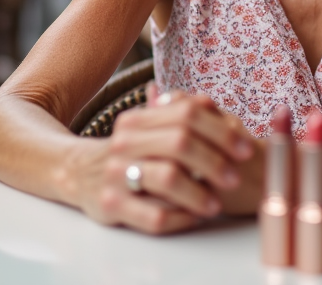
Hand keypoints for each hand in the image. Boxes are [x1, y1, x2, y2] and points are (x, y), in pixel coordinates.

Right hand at [78, 87, 254, 233]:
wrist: (76, 172)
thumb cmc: (127, 151)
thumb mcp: (146, 126)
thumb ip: (177, 113)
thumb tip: (208, 102)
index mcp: (138, 119)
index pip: (187, 115)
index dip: (222, 130)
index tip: (245, 148)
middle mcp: (125, 143)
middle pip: (181, 143)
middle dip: (215, 161)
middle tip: (235, 177)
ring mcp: (115, 174)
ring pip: (168, 178)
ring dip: (200, 192)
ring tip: (216, 204)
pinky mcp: (111, 206)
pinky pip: (154, 215)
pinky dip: (180, 218)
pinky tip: (193, 218)